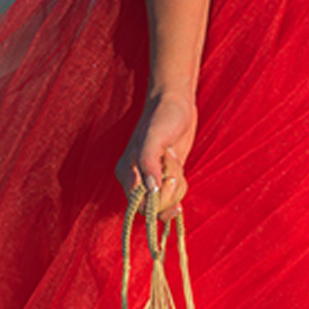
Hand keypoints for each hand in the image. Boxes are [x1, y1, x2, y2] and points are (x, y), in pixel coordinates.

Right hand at [114, 88, 196, 215]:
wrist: (177, 101)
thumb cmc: (164, 115)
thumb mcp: (155, 137)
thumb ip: (149, 163)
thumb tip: (151, 190)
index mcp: (127, 173)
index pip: (139, 205)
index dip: (157, 202)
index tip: (170, 181)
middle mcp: (137, 179)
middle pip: (154, 207)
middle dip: (170, 190)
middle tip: (173, 162)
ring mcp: (152, 178)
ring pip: (166, 201)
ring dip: (177, 184)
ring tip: (174, 158)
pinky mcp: (165, 176)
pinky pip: (174, 194)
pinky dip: (180, 185)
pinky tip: (178, 164)